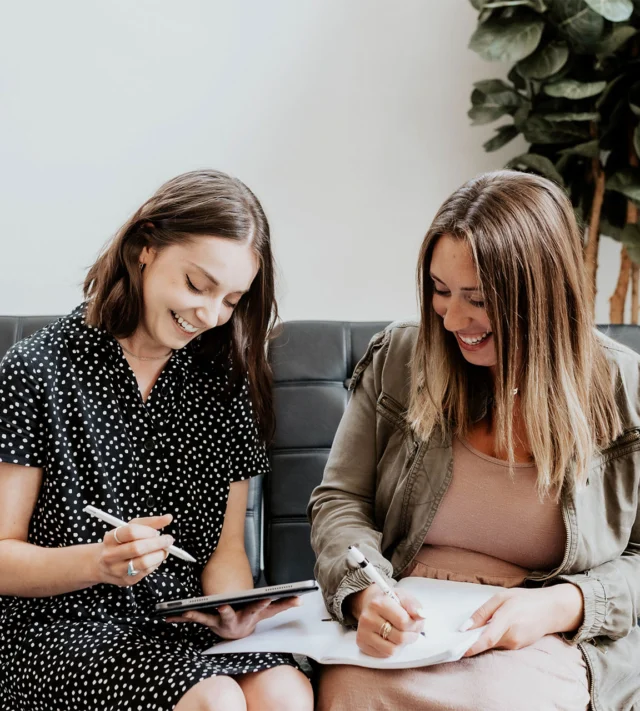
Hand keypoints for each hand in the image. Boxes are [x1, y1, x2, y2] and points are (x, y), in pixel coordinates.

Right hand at [95, 514, 174, 586]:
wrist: (102, 565)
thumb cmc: (121, 543)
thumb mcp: (132, 528)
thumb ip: (151, 522)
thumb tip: (169, 518)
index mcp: (110, 538)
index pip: (131, 532)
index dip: (148, 531)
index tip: (157, 532)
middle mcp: (111, 555)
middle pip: (137, 548)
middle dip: (158, 543)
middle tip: (168, 539)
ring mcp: (117, 570)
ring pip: (143, 562)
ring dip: (159, 555)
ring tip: (164, 550)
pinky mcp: (126, 580)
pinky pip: (146, 571)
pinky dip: (156, 563)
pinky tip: (157, 558)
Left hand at [165, 596, 302, 639]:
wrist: (236, 634)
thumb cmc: (251, 618)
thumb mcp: (268, 613)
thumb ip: (283, 604)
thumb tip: (301, 597)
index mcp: (249, 617)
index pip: (258, 609)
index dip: (261, 604)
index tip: (265, 599)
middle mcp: (233, 622)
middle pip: (229, 616)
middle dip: (226, 611)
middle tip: (222, 605)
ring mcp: (217, 624)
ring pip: (205, 619)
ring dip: (195, 615)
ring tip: (186, 609)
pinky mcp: (205, 621)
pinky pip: (191, 619)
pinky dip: (179, 617)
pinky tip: (167, 614)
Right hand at [348, 584, 425, 657]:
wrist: (371, 604)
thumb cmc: (391, 602)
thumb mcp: (403, 597)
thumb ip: (414, 605)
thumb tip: (421, 615)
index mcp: (379, 603)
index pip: (403, 622)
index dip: (414, 625)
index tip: (415, 622)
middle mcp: (368, 618)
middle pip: (399, 638)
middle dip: (410, 636)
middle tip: (411, 631)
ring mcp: (363, 632)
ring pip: (391, 650)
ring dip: (401, 645)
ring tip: (401, 634)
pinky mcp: (361, 643)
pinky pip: (383, 655)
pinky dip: (391, 648)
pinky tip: (390, 638)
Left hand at [463, 584, 583, 656]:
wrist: (551, 610)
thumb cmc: (524, 600)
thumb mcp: (501, 597)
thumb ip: (483, 612)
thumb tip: (465, 627)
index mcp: (507, 619)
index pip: (486, 639)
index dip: (471, 646)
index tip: (457, 650)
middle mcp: (512, 635)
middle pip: (486, 643)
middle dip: (472, 641)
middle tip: (458, 635)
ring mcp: (516, 644)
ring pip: (492, 644)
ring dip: (482, 639)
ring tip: (476, 627)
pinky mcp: (518, 647)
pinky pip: (500, 644)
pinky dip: (492, 639)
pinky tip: (492, 629)